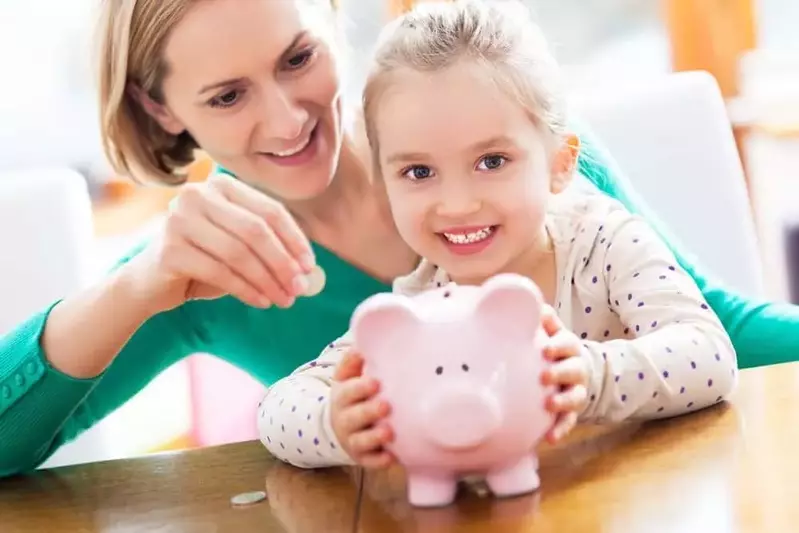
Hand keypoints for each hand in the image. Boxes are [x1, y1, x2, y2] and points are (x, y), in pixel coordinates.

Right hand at [123, 173, 315, 312]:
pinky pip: (220, 272)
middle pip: (256, 231)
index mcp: (222, 186)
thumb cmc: (204, 261)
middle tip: (299, 288)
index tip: (309, 266)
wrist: (150, 282)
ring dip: (267, 280)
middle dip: (283, 262)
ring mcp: (179, 219)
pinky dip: (246, 290)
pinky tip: (261, 302)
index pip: (269, 210)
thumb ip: (269, 248)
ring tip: (284, 300)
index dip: (294, 239)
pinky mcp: (169, 249)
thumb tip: (308, 268)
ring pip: (239, 253)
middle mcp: (198, 195)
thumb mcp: (239, 246)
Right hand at [330, 350, 394, 468]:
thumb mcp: (346, 376)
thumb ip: (353, 361)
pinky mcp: (362, 457)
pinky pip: (370, 462)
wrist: (338, 426)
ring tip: (389, 432)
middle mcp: (345, 419)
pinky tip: (391, 458)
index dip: (360, 388)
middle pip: (354, 417)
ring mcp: (353, 440)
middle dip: (369, 412)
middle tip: (385, 405)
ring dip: (374, 437)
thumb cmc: (351, 395)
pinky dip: (379, 461)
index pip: (348, 392)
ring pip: (361, 441)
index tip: (375, 382)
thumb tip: (361, 344)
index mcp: (342, 396)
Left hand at [540, 305, 588, 443]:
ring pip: (574, 396)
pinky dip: (560, 429)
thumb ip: (543, 320)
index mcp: (568, 347)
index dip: (558, 346)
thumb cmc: (555, 349)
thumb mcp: (552, 332)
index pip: (567, 343)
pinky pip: (569, 421)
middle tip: (544, 376)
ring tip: (549, 404)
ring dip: (563, 401)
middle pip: (573, 370)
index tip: (545, 349)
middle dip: (560, 372)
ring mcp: (576, 390)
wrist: (577, 372)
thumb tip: (528, 299)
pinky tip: (549, 438)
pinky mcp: (572, 411)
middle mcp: (576, 368)